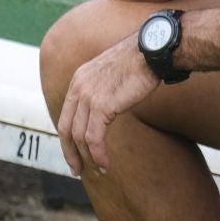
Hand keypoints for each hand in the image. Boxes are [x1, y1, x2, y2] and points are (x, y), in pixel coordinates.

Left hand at [56, 35, 158, 176]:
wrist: (153, 50)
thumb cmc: (142, 60)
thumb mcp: (113, 72)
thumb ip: (103, 89)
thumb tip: (107, 107)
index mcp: (79, 79)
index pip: (66, 115)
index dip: (68, 138)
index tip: (74, 153)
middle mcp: (78, 87)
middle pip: (67, 129)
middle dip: (71, 153)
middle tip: (77, 169)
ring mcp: (88, 96)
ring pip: (80, 137)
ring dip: (89, 158)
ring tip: (99, 170)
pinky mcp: (102, 105)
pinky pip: (94, 138)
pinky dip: (98, 154)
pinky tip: (106, 164)